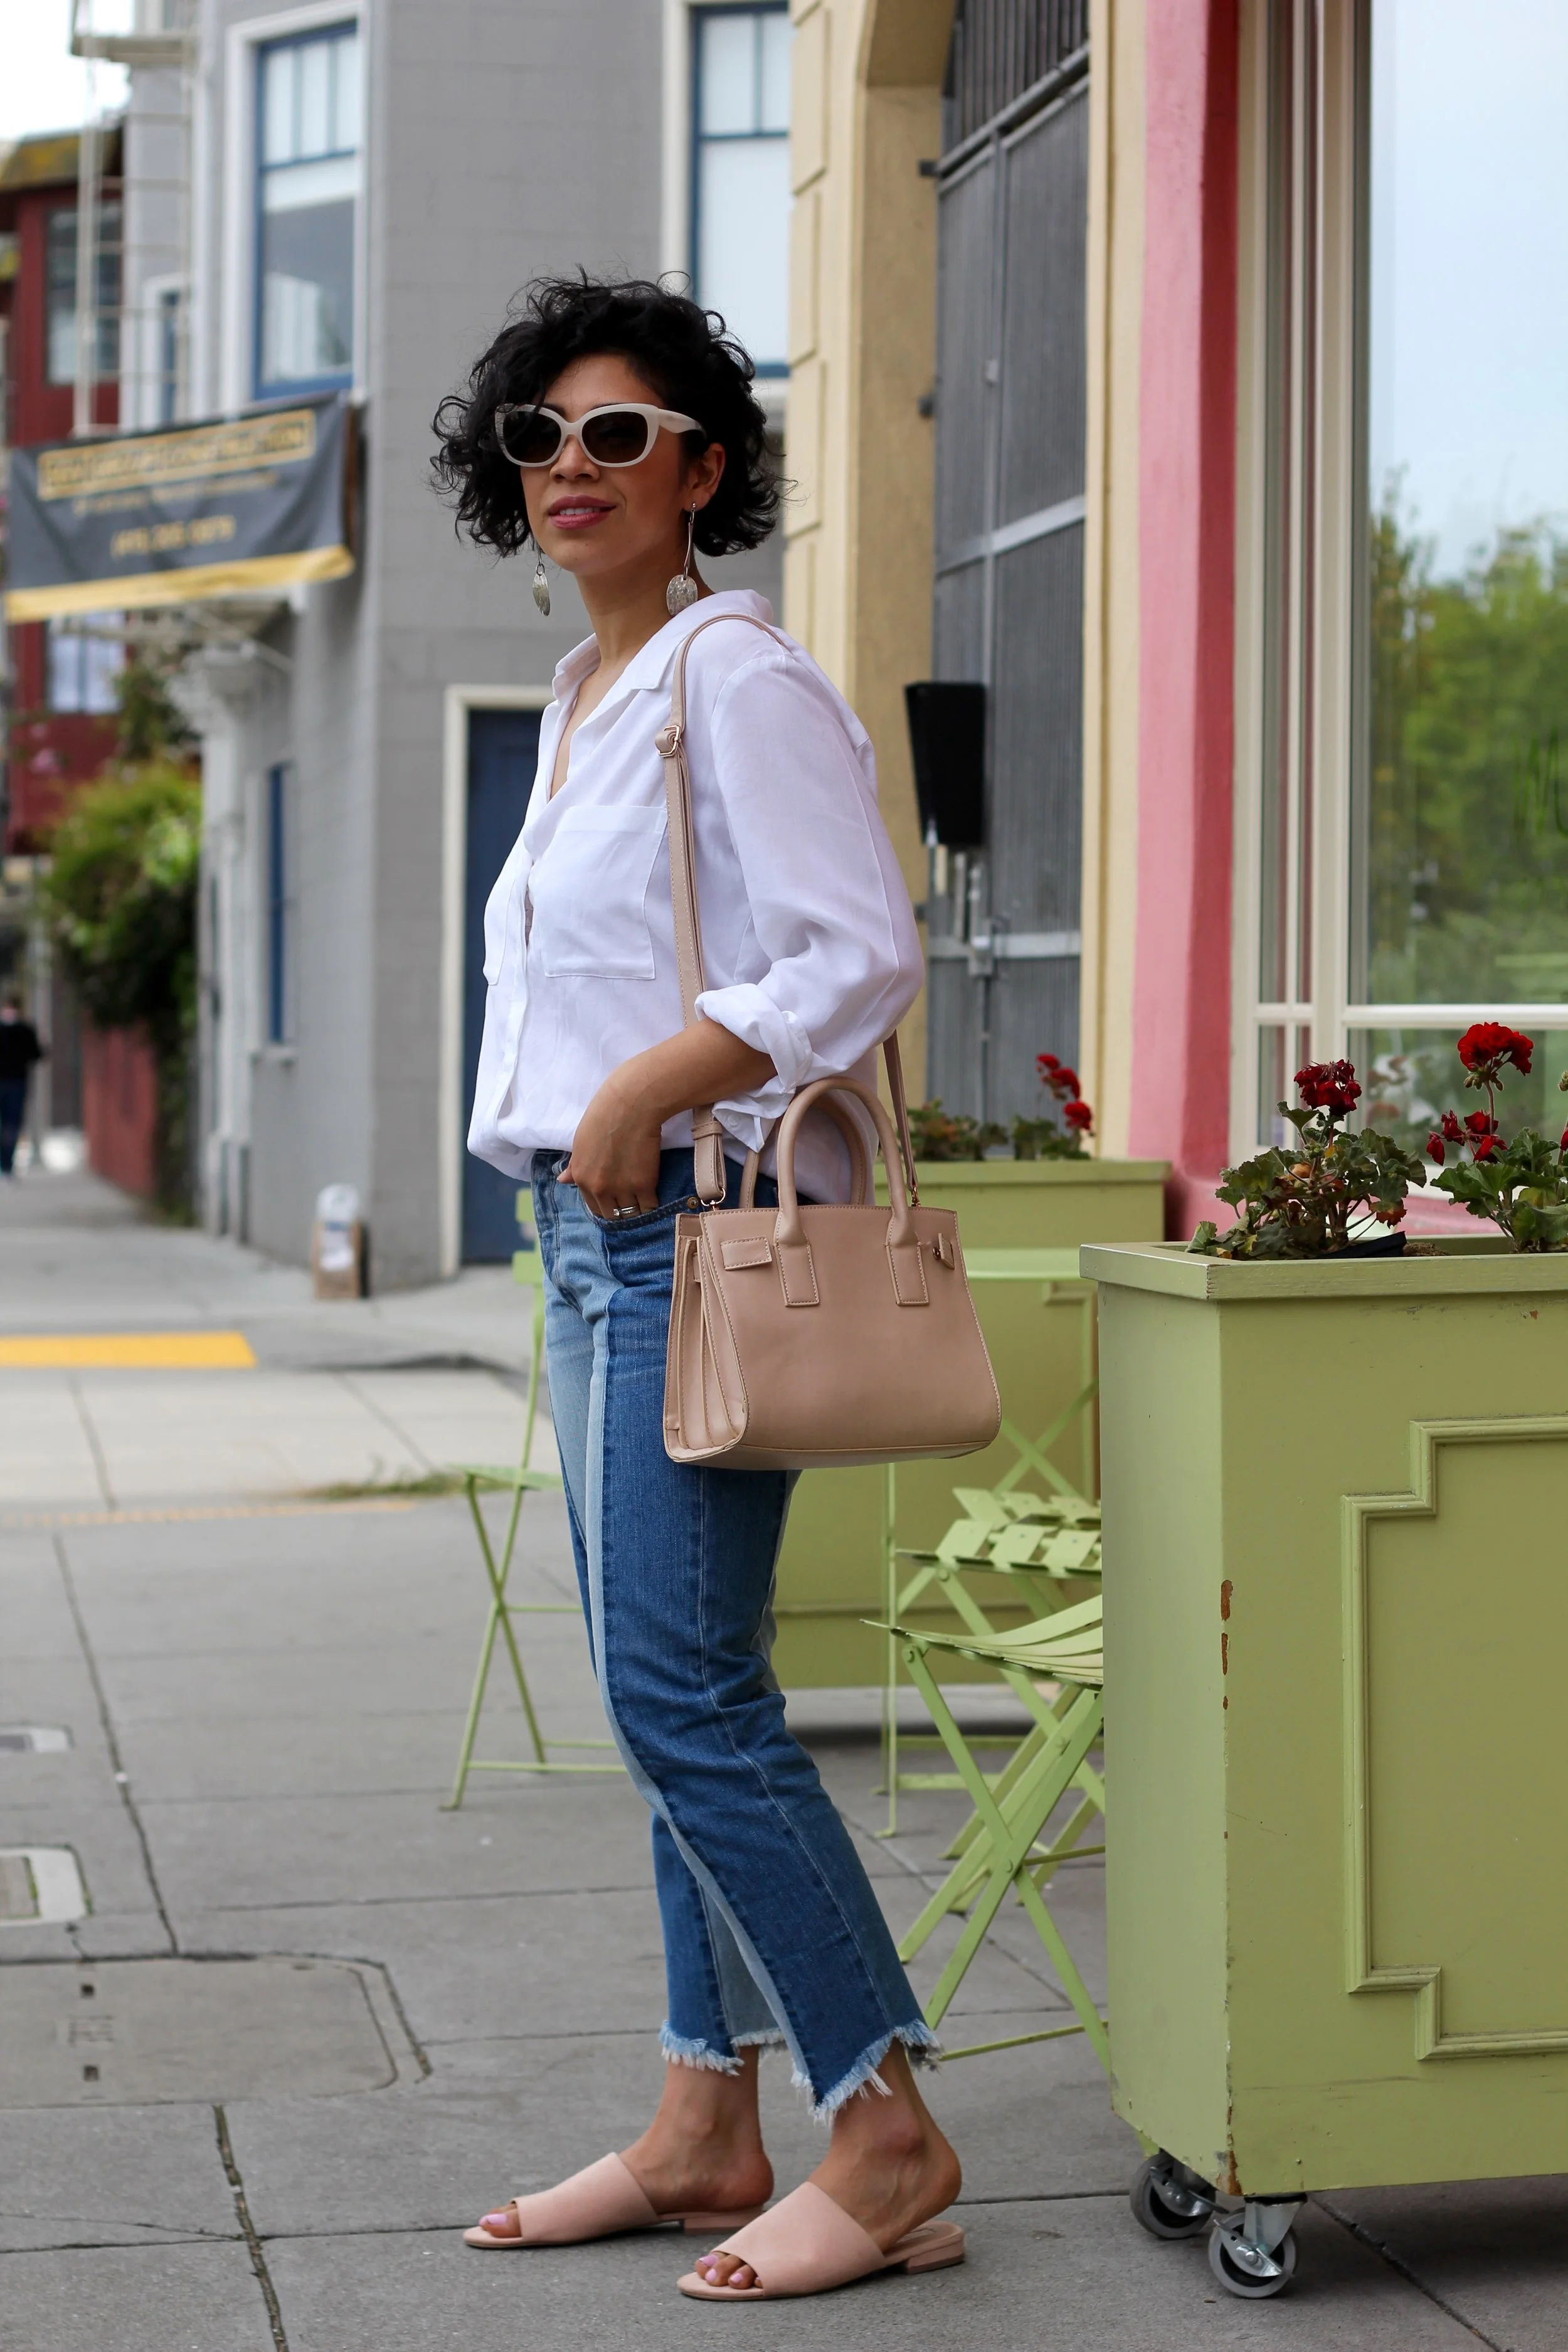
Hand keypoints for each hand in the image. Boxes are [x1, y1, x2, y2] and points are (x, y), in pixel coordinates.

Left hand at [559, 1023, 776, 1219]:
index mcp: (581, 1177)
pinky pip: (649, 1206)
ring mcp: (621, 1188)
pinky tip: (655, 1193)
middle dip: (621, 1210)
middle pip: (612, 1215)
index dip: (607, 1204)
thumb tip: (562, 1181)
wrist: (631, 1103)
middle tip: (632, 1200)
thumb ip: (574, 1165)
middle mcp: (599, 1187)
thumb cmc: (605, 1114)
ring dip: (638, 1209)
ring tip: (645, 1198)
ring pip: (631, 1214)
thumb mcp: (581, 1140)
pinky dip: (653, 1203)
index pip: (594, 1206)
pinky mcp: (644, 1185)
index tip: (617, 1199)